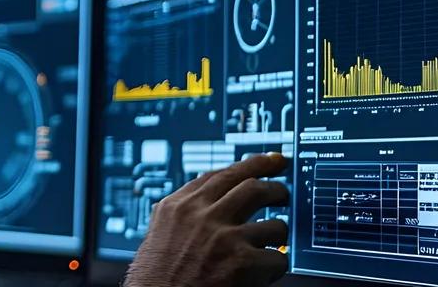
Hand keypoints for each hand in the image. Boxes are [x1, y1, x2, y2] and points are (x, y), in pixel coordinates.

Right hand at [124, 153, 290, 286]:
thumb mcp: (160, 236)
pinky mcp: (242, 262)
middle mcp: (199, 216)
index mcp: (176, 208)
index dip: (250, 166)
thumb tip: (212, 203)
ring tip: (276, 243)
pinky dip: (276, 268)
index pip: (220, 176)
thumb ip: (184, 217)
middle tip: (283, 193)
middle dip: (274, 187)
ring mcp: (222, 236)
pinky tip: (265, 274)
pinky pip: (278, 258)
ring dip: (279, 233)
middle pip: (251, 185)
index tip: (267, 162)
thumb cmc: (154, 281)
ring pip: (273, 222)